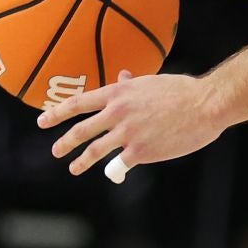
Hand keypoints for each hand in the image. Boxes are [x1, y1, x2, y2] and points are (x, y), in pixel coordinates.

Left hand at [38, 69, 223, 178]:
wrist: (205, 105)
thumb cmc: (182, 91)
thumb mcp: (152, 82)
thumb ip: (132, 83)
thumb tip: (121, 75)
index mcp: (119, 92)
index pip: (78, 103)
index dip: (56, 113)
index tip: (43, 120)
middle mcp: (117, 112)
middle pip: (80, 130)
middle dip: (64, 142)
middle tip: (55, 149)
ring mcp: (127, 133)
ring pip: (94, 150)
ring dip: (81, 161)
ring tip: (74, 167)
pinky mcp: (140, 151)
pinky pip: (119, 164)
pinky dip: (116, 169)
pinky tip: (115, 172)